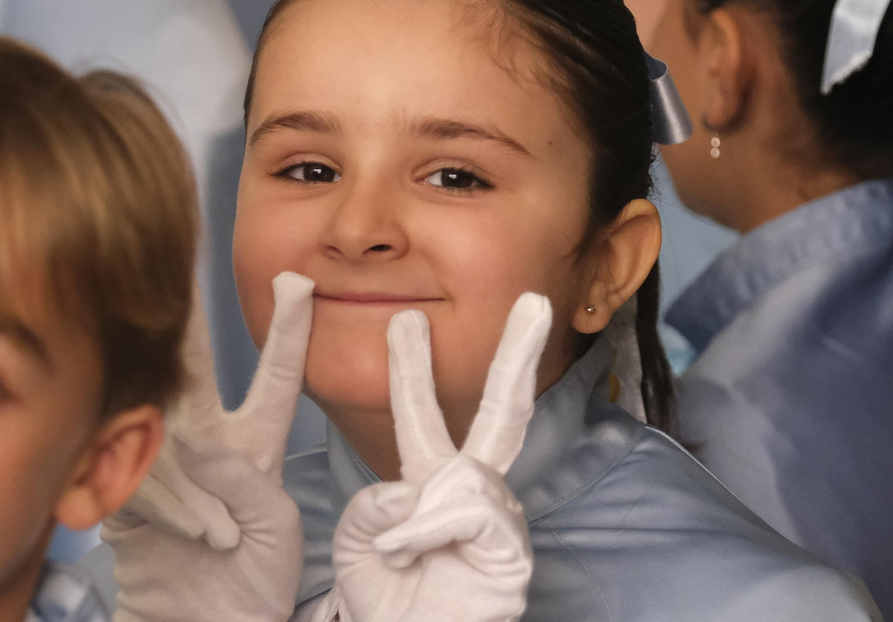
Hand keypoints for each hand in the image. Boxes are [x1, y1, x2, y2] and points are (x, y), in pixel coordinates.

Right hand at [103, 273, 314, 621]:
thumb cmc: (256, 575)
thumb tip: (194, 445)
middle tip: (175, 266)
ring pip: (164, 434)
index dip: (288, 326)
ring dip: (196, 488)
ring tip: (224, 535)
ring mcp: (162, 460)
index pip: (275, 371)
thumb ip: (243, 477)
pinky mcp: (127, 491)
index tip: (299, 277)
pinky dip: (176, 511)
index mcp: (256, 438)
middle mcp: (206, 436)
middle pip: (193, 364)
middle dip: (188, 316)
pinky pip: (143, 481)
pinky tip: (200, 536)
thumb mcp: (275, 522)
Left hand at [329, 294, 551, 621]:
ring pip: (463, 472)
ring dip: (418, 513)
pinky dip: (428, 530)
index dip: (415, 368)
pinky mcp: (513, 550)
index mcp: (432, 479)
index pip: (425, 411)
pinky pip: (469, 509)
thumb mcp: (358, 540)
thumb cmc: (386, 601)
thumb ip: (374, 503)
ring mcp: (501, 519)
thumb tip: (412, 492)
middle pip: (504, 410)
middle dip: (518, 354)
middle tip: (534, 301)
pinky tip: (408, 556)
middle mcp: (473, 489)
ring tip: (395, 553)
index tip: (409, 317)